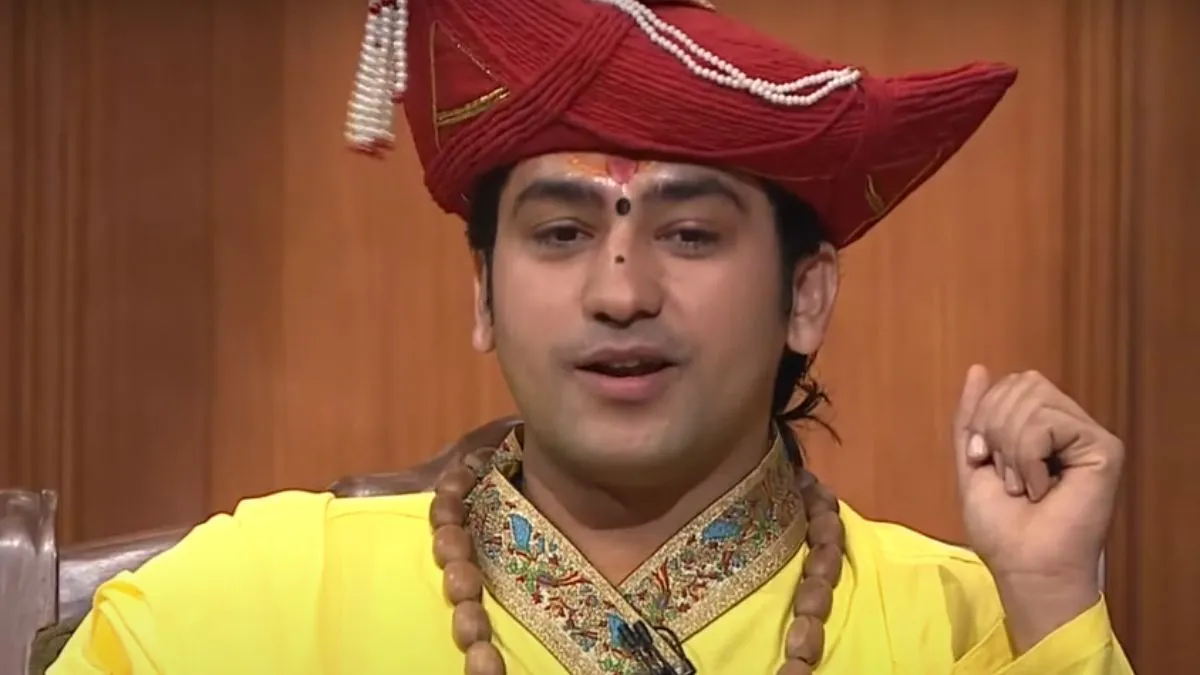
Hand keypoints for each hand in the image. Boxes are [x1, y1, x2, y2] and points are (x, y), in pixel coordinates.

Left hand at [952, 365, 1123, 648]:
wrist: (1024, 565)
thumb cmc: (1001, 526)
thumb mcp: (973, 459)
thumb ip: (974, 415)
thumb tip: (977, 369)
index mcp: (1041, 426)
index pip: (1011, 384)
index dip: (985, 415)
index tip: (980, 458)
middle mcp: (1069, 426)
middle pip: (1021, 383)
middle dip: (995, 428)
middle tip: (1004, 475)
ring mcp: (1088, 436)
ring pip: (1033, 398)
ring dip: (1011, 447)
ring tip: (1022, 485)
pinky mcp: (1103, 449)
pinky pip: (1048, 422)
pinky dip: (1028, 456)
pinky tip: (1040, 487)